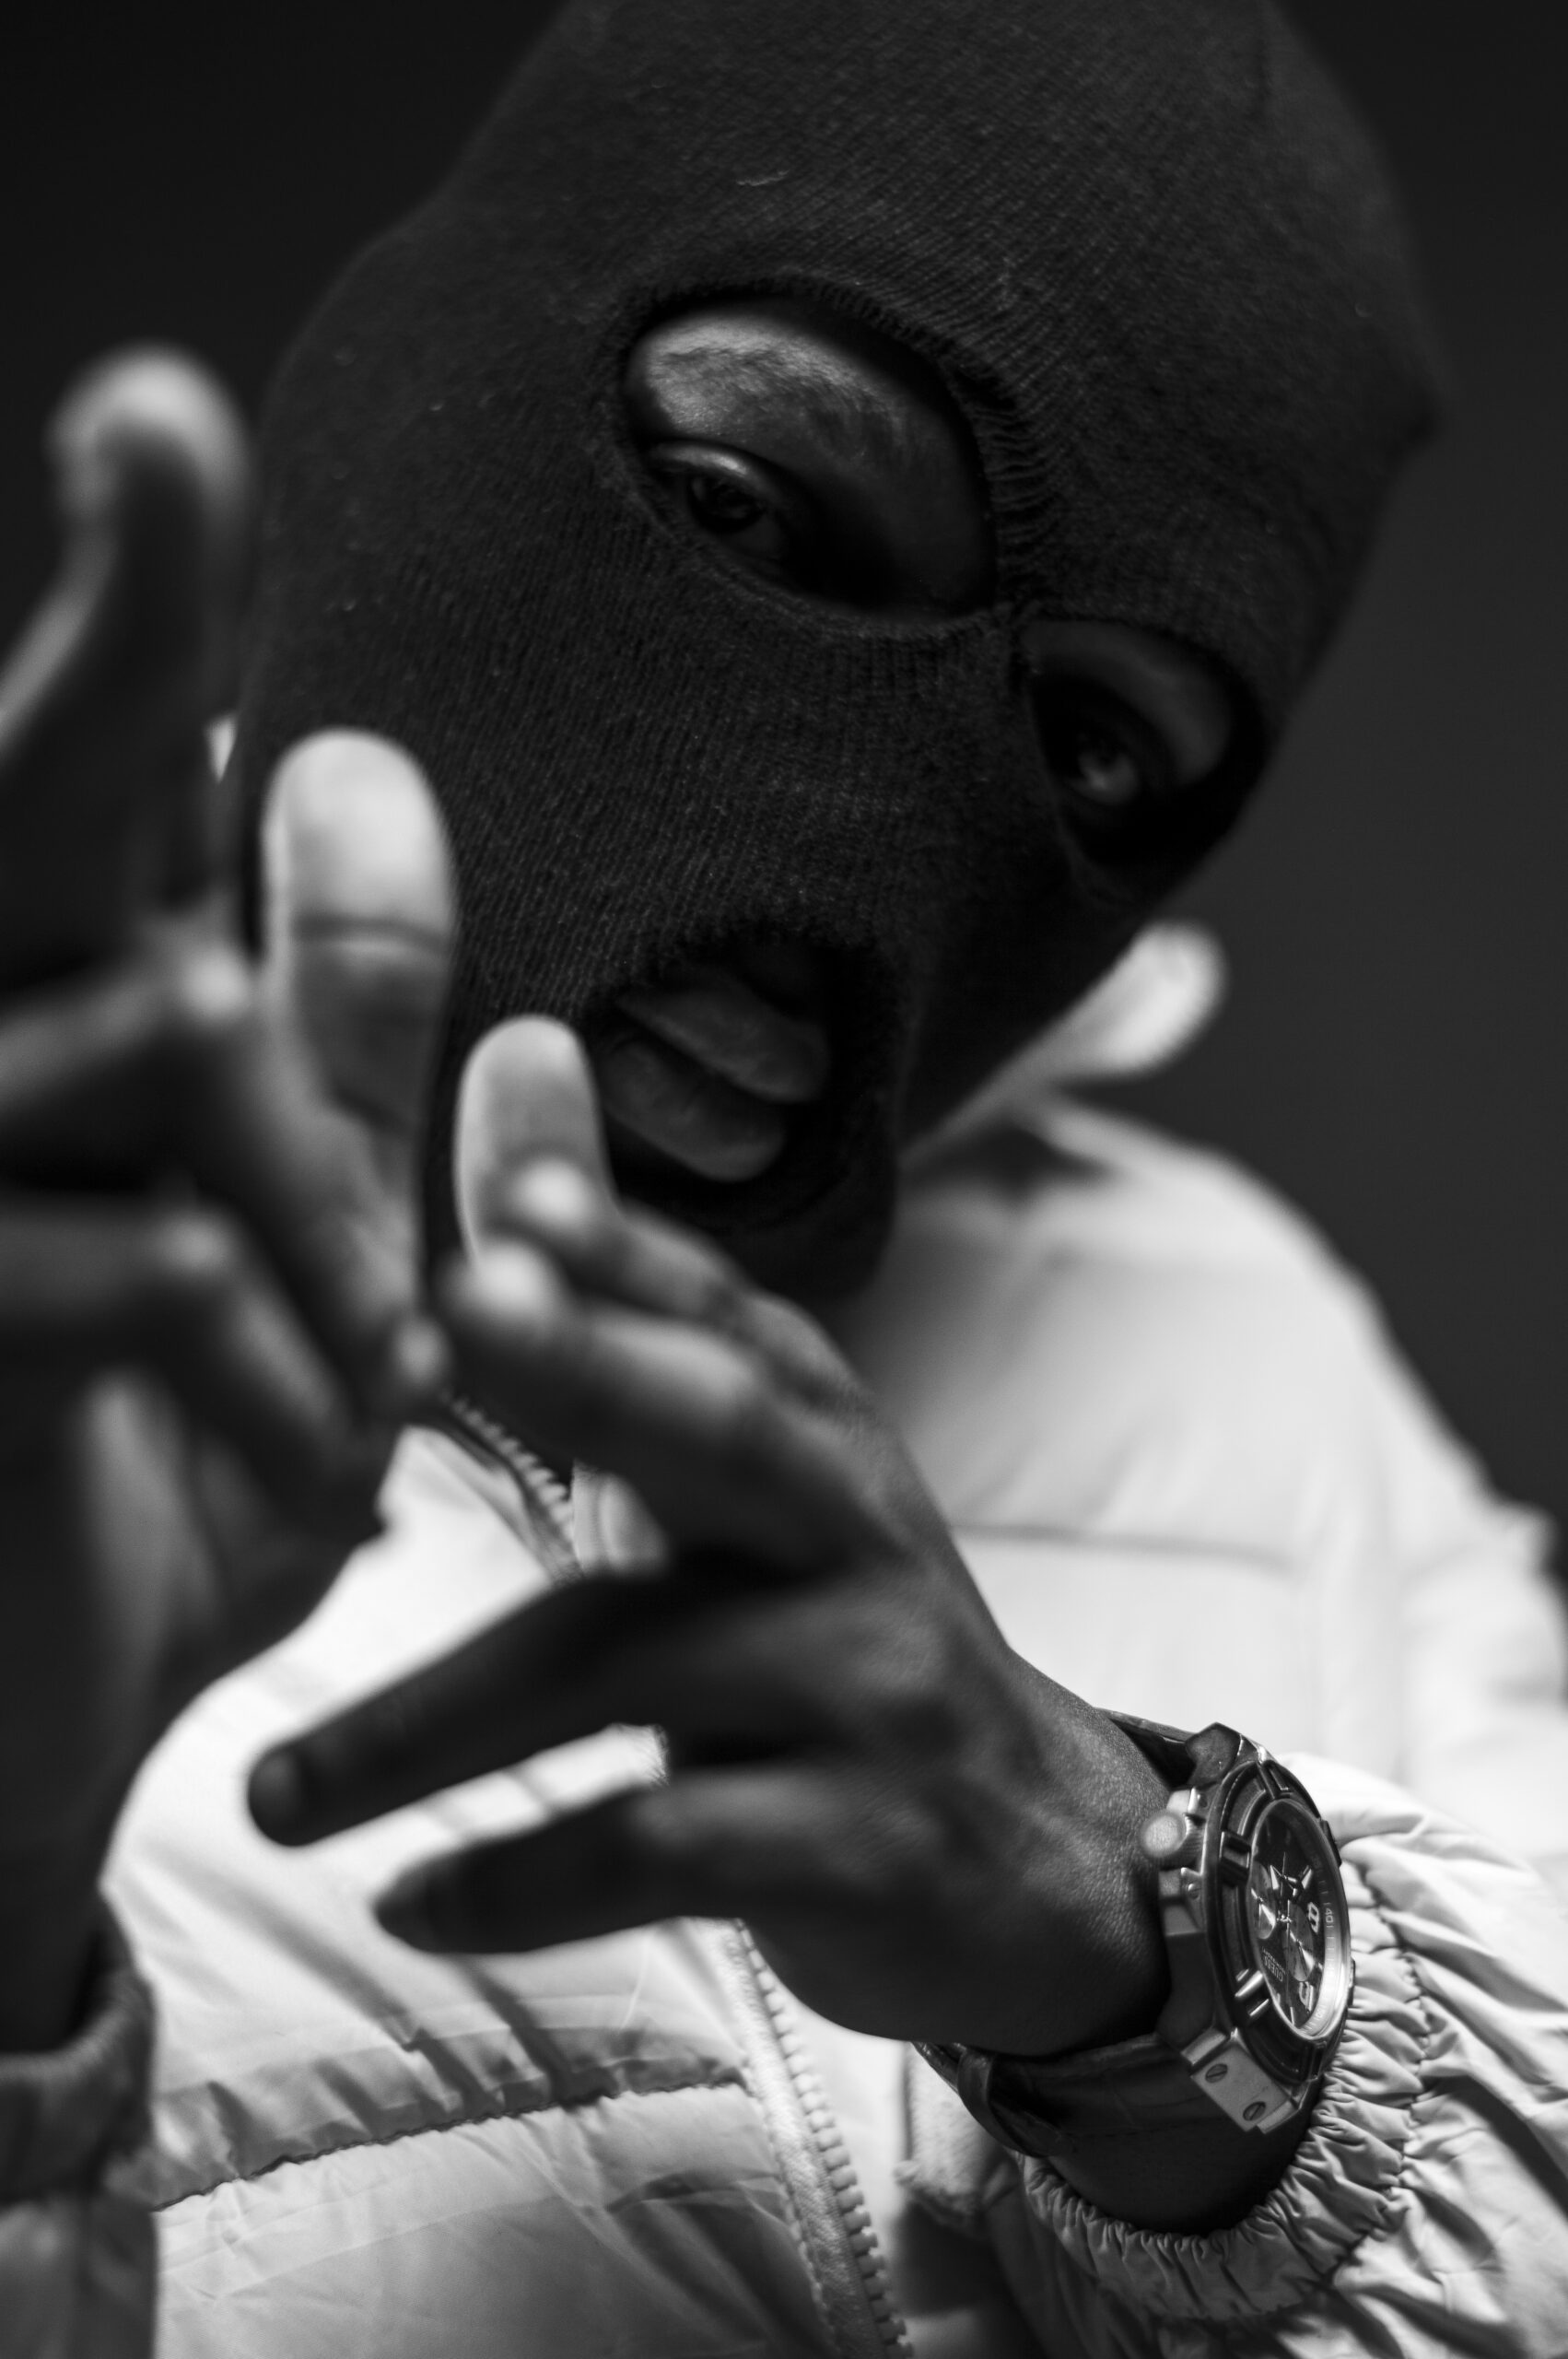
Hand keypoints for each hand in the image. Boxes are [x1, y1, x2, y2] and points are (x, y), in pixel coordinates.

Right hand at [0, 354, 454, 2048]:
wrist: (26, 1745)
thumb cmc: (147, 1480)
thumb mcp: (288, 1247)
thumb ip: (327, 1027)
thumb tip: (344, 757)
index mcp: (39, 1018)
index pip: (73, 767)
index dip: (119, 586)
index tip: (160, 411)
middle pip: (24, 801)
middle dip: (107, 632)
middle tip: (157, 425)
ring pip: (149, 1032)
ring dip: (316, 1185)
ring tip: (392, 1348)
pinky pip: (134, 1259)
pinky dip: (271, 1345)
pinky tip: (323, 1425)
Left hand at [250, 1019, 1167, 2057]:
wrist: (1034, 1856)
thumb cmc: (834, 1633)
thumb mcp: (746, 1464)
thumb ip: (610, 1284)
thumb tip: (514, 1046)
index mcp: (812, 1429)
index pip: (719, 1310)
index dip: (618, 1248)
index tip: (501, 1200)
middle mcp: (854, 1529)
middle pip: (726, 1428)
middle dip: (588, 1365)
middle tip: (439, 1320)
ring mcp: (871, 1684)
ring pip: (644, 1670)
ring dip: (438, 1726)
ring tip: (275, 1790)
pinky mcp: (864, 1842)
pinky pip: (669, 1847)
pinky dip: (525, 1881)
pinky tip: (406, 1904)